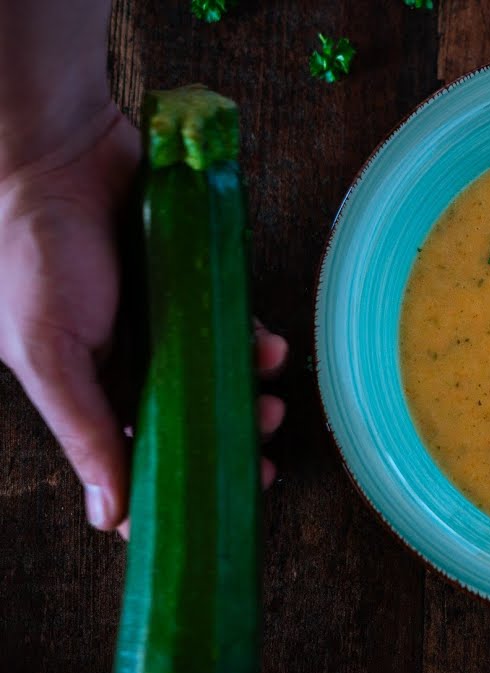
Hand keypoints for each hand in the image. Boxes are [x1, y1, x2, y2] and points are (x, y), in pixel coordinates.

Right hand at [0, 103, 288, 535]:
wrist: (60, 154)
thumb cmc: (35, 254)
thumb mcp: (48, 353)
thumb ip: (84, 430)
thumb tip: (109, 516)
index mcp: (87, 388)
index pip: (133, 456)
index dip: (173, 486)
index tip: (215, 509)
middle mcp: (130, 361)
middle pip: (191, 421)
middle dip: (229, 443)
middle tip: (262, 457)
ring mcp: (167, 323)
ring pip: (222, 378)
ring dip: (251, 396)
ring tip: (270, 401)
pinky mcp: (197, 286)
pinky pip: (236, 325)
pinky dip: (255, 343)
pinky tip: (267, 347)